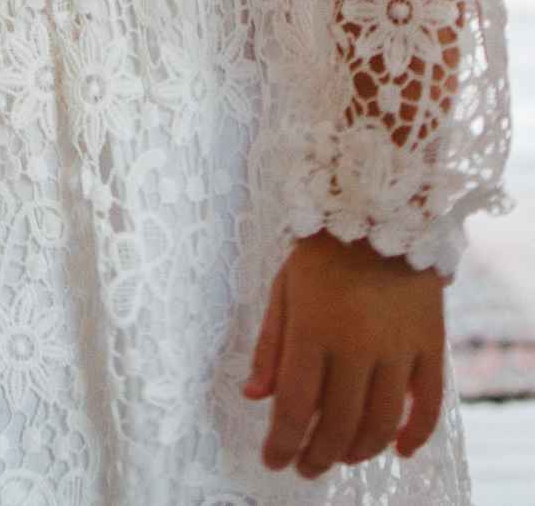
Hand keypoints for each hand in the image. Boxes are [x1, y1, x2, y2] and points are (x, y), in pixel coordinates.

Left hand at [244, 231, 444, 476]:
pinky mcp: (432, 346)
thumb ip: (270, 347)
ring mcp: (399, 348)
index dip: (283, 442)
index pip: (296, 405)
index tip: (273, 462)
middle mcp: (357, 344)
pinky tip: (400, 451)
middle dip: (318, 454)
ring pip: (383, 420)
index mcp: (312, 330)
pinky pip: (429, 403)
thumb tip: (253, 396)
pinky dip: (417, 434)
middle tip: (306, 468)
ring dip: (360, 449)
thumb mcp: (282, 292)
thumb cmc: (321, 256)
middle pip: (339, 422)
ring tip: (341, 457)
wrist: (381, 216)